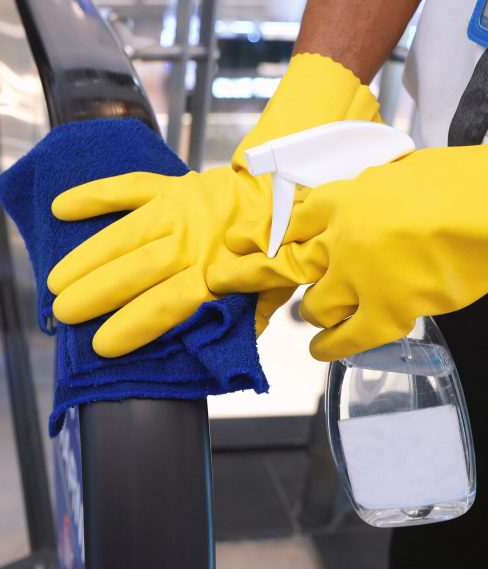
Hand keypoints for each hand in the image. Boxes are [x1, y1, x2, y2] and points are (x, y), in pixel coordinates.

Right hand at [48, 168, 294, 356]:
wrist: (290, 191)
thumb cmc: (272, 253)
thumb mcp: (265, 295)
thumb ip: (237, 322)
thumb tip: (207, 351)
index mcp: (217, 274)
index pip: (168, 303)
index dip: (133, 324)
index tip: (101, 345)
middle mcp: (193, 241)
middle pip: (138, 269)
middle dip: (96, 293)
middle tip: (64, 313)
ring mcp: (179, 210)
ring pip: (125, 235)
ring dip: (86, 258)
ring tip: (55, 282)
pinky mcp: (170, 186)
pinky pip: (129, 187)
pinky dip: (94, 195)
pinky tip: (61, 208)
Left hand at [207, 146, 487, 360]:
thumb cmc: (460, 182)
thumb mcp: (400, 173)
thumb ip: (371, 192)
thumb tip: (365, 196)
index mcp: (344, 200)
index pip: (288, 219)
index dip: (260, 233)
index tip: (240, 241)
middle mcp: (338, 240)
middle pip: (277, 263)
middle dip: (244, 275)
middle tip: (221, 280)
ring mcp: (358, 278)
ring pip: (311, 306)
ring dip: (312, 313)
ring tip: (315, 316)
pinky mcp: (385, 311)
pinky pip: (344, 339)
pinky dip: (329, 348)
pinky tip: (321, 350)